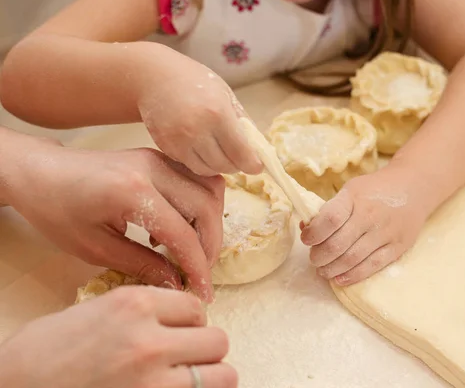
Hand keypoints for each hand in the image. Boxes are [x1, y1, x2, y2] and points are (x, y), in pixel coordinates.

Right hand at [0, 286, 236, 387]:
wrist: (13, 387)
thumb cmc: (46, 351)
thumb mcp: (95, 310)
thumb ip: (142, 310)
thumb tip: (179, 318)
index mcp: (134, 304)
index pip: (197, 307)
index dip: (191, 321)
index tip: (180, 330)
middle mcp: (149, 339)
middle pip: (217, 340)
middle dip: (204, 349)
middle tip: (185, 357)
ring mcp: (152, 381)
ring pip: (223, 376)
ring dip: (210, 377)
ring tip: (188, 379)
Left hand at [5, 136, 222, 300]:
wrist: (40, 171)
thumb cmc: (57, 211)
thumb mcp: (94, 248)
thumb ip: (141, 265)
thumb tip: (176, 284)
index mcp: (131, 192)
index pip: (183, 234)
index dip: (198, 268)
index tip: (202, 292)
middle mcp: (152, 168)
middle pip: (206, 207)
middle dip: (211, 245)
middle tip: (200, 272)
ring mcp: (158, 158)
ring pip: (210, 188)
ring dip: (210, 223)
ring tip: (191, 249)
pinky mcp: (159, 157)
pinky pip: (197, 180)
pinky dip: (200, 206)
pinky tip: (177, 227)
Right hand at [136, 49, 261, 176]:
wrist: (155, 77)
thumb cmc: (196, 83)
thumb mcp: (226, 95)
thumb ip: (244, 123)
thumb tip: (260, 150)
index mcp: (217, 114)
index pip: (241, 153)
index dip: (252, 165)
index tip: (257, 166)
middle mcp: (197, 130)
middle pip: (225, 165)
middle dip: (236, 165)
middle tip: (239, 158)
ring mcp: (178, 140)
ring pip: (207, 170)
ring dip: (218, 166)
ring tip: (221, 153)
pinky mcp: (165, 147)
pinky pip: (189, 165)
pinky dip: (200, 162)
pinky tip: (202, 148)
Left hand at [300, 166, 429, 284]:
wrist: (414, 186)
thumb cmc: (375, 189)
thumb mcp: (351, 190)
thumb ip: (330, 209)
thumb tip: (306, 228)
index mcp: (354, 198)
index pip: (329, 219)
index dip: (313, 234)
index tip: (306, 239)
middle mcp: (370, 215)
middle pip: (337, 244)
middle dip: (319, 257)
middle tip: (314, 259)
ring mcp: (386, 232)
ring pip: (353, 259)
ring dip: (332, 269)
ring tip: (323, 270)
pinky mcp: (398, 247)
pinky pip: (373, 266)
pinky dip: (353, 276)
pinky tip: (340, 278)